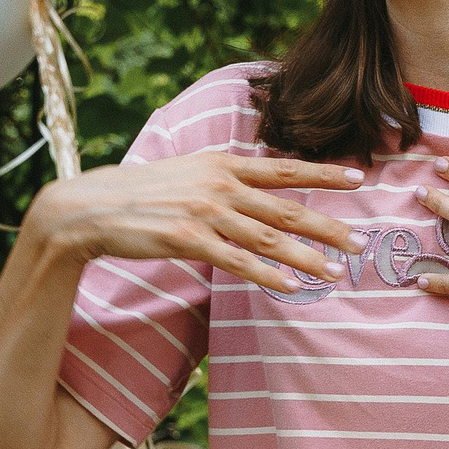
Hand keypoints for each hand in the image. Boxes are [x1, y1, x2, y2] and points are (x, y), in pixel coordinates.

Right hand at [25, 152, 371, 295]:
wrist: (88, 208)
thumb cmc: (139, 194)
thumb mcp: (186, 173)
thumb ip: (223, 179)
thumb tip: (254, 189)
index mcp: (221, 163)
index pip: (283, 167)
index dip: (323, 173)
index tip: (359, 178)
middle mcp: (219, 184)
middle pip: (287, 206)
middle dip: (329, 226)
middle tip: (360, 242)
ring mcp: (205, 211)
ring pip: (270, 237)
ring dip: (307, 257)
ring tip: (336, 273)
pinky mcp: (188, 239)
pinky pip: (238, 261)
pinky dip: (268, 274)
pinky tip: (291, 286)